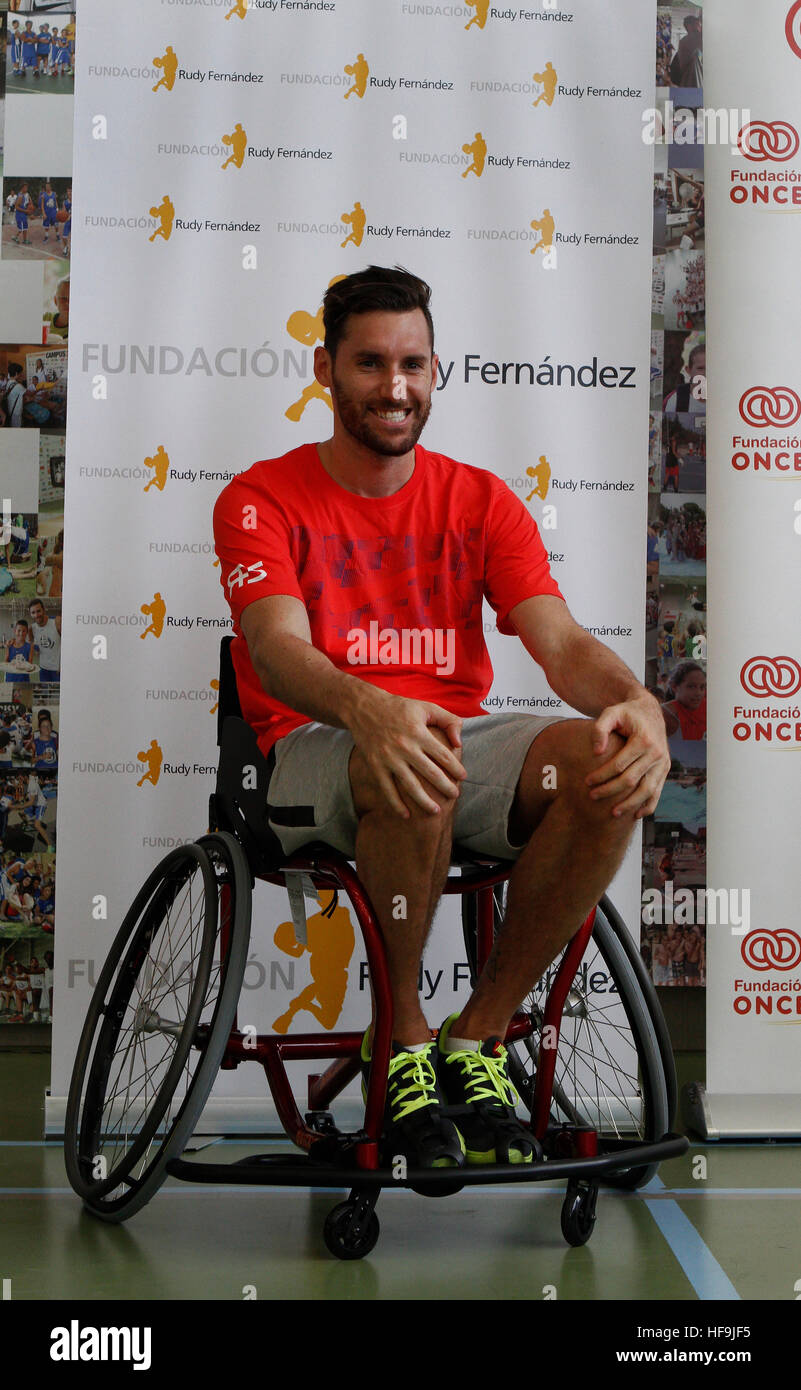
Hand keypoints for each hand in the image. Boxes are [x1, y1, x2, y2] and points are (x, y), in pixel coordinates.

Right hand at [346, 687, 465, 816]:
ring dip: (424, 801)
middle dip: (445, 787)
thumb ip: (448, 721)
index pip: (443, 755)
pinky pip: (387, 789)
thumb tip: (459, 743)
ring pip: (410, 786)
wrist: (364, 708)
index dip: (455, 768)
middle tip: (455, 795)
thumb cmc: (400, 708)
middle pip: (430, 773)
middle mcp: (404, 747)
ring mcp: (389, 758)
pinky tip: (406, 815)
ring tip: (436, 811)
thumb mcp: (426, 707)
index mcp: (418, 732)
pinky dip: (396, 804)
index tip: (463, 777)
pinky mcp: (375, 766)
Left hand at [585, 693, 670, 818]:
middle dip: (610, 790)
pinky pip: (658, 791)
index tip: (587, 781)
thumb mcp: (611, 712)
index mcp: (643, 740)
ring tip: (613, 813)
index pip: (619, 764)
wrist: (649, 711)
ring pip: (647, 790)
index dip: (602, 775)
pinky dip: (648, 805)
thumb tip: (596, 752)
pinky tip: (636, 815)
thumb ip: (600, 728)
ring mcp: (663, 763)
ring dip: (630, 804)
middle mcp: (656, 753)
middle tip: (592, 796)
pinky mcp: (665, 769)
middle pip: (631, 779)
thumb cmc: (627, 713)